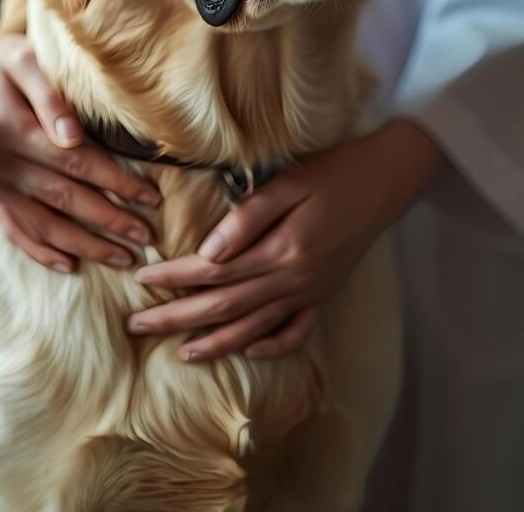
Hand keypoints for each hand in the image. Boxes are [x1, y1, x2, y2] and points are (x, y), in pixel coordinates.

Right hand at [0, 0, 159, 272]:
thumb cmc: (5, 62)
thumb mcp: (23, 59)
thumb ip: (47, 95)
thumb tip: (72, 137)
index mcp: (16, 130)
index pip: (76, 162)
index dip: (115, 181)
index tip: (151, 197)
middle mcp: (2, 163)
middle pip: (64, 198)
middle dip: (108, 220)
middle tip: (145, 236)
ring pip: (42, 223)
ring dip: (84, 244)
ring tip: (121, 258)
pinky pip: (13, 230)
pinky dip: (40, 251)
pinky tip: (69, 265)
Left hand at [128, 120, 445, 360]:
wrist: (387, 181)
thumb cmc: (335, 172)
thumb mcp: (290, 182)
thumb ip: (248, 218)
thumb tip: (207, 253)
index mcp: (282, 250)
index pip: (214, 271)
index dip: (173, 276)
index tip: (140, 278)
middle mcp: (294, 280)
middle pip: (224, 306)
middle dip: (177, 318)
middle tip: (136, 325)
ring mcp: (309, 292)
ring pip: (254, 329)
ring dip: (214, 343)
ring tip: (180, 353)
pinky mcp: (322, 294)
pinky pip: (294, 332)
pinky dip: (269, 346)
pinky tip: (246, 349)